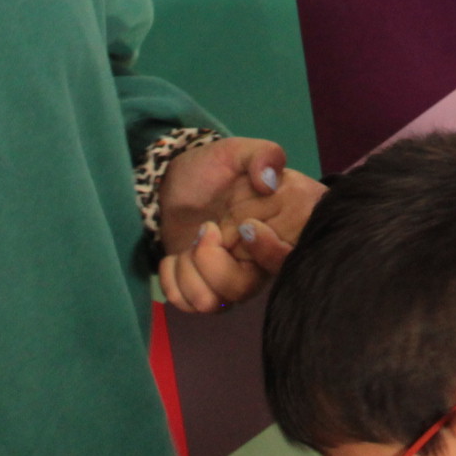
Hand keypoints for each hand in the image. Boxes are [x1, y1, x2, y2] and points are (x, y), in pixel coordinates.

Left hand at [154, 137, 322, 313]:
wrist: (176, 182)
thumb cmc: (213, 168)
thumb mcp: (238, 151)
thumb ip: (263, 155)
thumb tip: (269, 181)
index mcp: (273, 236)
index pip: (284, 263)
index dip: (265, 251)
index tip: (245, 225)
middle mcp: (253, 266)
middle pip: (239, 291)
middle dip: (212, 260)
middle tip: (206, 227)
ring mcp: (224, 281)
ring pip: (209, 303)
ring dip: (189, 269)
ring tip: (190, 242)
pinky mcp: (197, 288)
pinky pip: (184, 303)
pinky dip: (172, 279)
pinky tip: (175, 256)